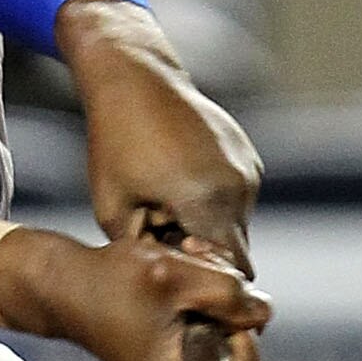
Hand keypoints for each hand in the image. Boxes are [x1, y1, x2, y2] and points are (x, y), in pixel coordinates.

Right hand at [0, 223, 270, 360]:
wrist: (67, 284)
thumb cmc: (112, 282)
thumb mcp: (176, 277)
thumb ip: (228, 293)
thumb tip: (262, 312)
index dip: (246, 328)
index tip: (221, 298)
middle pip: (241, 346)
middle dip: (229, 302)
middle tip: (201, 265)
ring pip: (226, 328)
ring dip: (215, 289)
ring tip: (185, 259)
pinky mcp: (172, 348)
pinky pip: (207, 323)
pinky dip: (201, 293)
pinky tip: (181, 268)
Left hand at [56, 0, 261, 272]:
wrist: (135, 77)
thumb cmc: (116, 145)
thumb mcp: (114, 210)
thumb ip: (147, 254)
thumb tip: (170, 283)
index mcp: (208, 201)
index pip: (228, 271)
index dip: (204, 283)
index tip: (175, 279)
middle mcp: (239, 185)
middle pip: (234, 251)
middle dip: (204, 259)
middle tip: (163, 246)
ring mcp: (248, 168)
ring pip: (236, 224)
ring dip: (208, 230)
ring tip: (164, 210)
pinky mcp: (247, 155)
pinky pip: (236, 198)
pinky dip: (213, 205)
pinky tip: (177, 187)